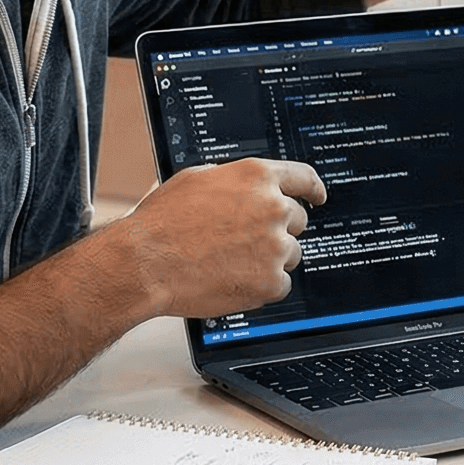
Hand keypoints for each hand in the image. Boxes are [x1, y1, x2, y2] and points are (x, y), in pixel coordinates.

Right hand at [112, 157, 325, 317]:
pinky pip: (280, 285)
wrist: (145, 263)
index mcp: (256, 177)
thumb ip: (233, 181)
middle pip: (296, 220)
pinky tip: (232, 280)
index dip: (313, 189)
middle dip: (276, 230)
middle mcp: (272, 207)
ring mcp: (274, 245)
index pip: (302, 178)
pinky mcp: (270, 280)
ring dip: (267, 260)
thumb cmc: (161, 223)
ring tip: (229, 263)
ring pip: (289, 254)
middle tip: (244, 242)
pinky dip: (260, 287)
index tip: (317, 197)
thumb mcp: (197, 180)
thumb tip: (247, 187)